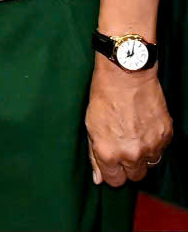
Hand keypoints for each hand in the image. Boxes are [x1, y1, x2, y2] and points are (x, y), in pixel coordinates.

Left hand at [85, 55, 172, 184]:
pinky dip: (153, 143)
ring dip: (142, 155)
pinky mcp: (166, 135)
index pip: (114, 180)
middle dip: (128, 166)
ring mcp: (151, 145)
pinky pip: (160, 149)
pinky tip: (143, 127)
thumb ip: (95, 155)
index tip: (112, 165)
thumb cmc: (103, 97)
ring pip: (150, 164)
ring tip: (133, 135)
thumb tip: (98, 178)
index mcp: (109, 152)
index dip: (112, 173)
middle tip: (123, 148)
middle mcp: (132, 154)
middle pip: (135, 176)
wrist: (125, 75)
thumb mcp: (90, 126)